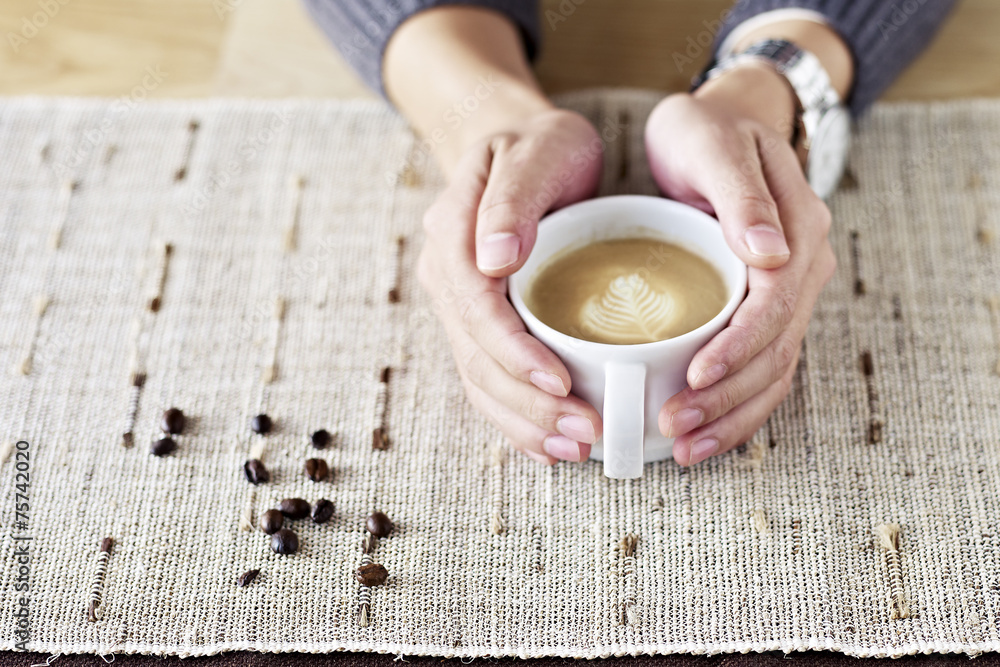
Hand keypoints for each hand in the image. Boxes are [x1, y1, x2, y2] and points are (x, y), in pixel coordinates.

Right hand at [417, 108, 605, 464]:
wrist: (518, 149)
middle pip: (477, 355)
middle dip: (528, 402)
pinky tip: (548, 443)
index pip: (476, 306)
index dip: (514, 351)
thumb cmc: (537, 145)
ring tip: (575, 447)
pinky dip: (516, 416)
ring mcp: (458, 305)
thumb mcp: (534, 150)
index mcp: (453, 235)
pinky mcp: (478, 324)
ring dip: (524, 420)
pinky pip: (488, 378)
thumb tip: (495, 257)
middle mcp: (446, 277)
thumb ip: (512, 199)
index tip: (560, 381)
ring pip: (480, 377)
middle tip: (585, 430)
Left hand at [644, 65, 836, 465]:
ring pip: (773, 370)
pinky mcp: (765, 309)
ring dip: (732, 414)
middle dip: (726, 396)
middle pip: (775, 350)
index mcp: (798, 232)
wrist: (725, 123)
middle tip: (674, 424)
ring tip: (685, 445)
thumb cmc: (710, 130)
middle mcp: (802, 270)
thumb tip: (768, 252)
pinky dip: (736, 406)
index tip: (696, 376)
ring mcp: (788, 294)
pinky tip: (703, 433)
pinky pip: (763, 368)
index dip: (738, 347)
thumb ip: (742, 195)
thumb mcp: (717, 146)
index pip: (774, 305)